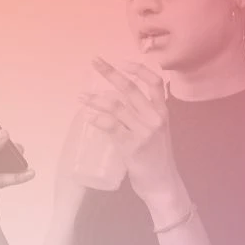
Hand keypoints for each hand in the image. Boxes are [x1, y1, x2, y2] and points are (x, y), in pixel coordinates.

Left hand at [80, 57, 188, 224]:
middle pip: (131, 89)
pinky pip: (111, 127)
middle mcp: (156, 118)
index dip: (139, 70)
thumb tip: (116, 98)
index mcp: (163, 112)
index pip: (155, 83)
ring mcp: (144, 132)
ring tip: (81, 96)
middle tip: (94, 61)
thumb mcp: (157, 131)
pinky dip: (98, 120)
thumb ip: (143, 114)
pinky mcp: (132, 146)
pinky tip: (88, 117)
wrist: (162, 183)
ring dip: (95, 99)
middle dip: (111, 73)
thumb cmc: (157, 157)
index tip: (122, 61)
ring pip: (117, 107)